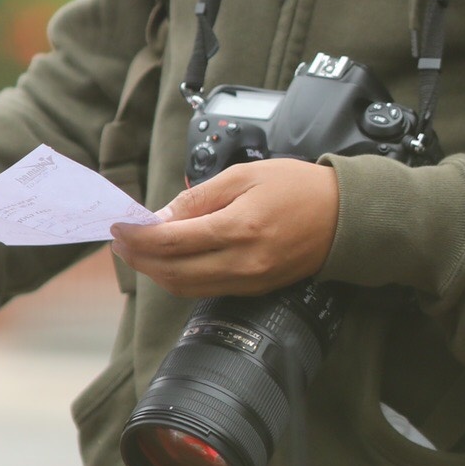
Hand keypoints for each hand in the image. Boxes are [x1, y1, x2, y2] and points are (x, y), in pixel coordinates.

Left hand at [109, 158, 339, 297]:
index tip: (119, 227)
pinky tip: (171, 260)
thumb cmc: (299, 187)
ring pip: (185, 287)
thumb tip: (162, 216)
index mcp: (238, 228)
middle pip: (172, 272)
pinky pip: (206, 289)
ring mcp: (248, 281)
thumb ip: (200, 197)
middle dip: (139, 259)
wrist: (345, 216)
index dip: (138, 237)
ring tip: (139, 251)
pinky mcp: (254, 289)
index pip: (171, 242)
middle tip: (121, 241)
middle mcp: (241, 262)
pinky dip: (181, 277)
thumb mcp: (245, 175)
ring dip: (156, 272)